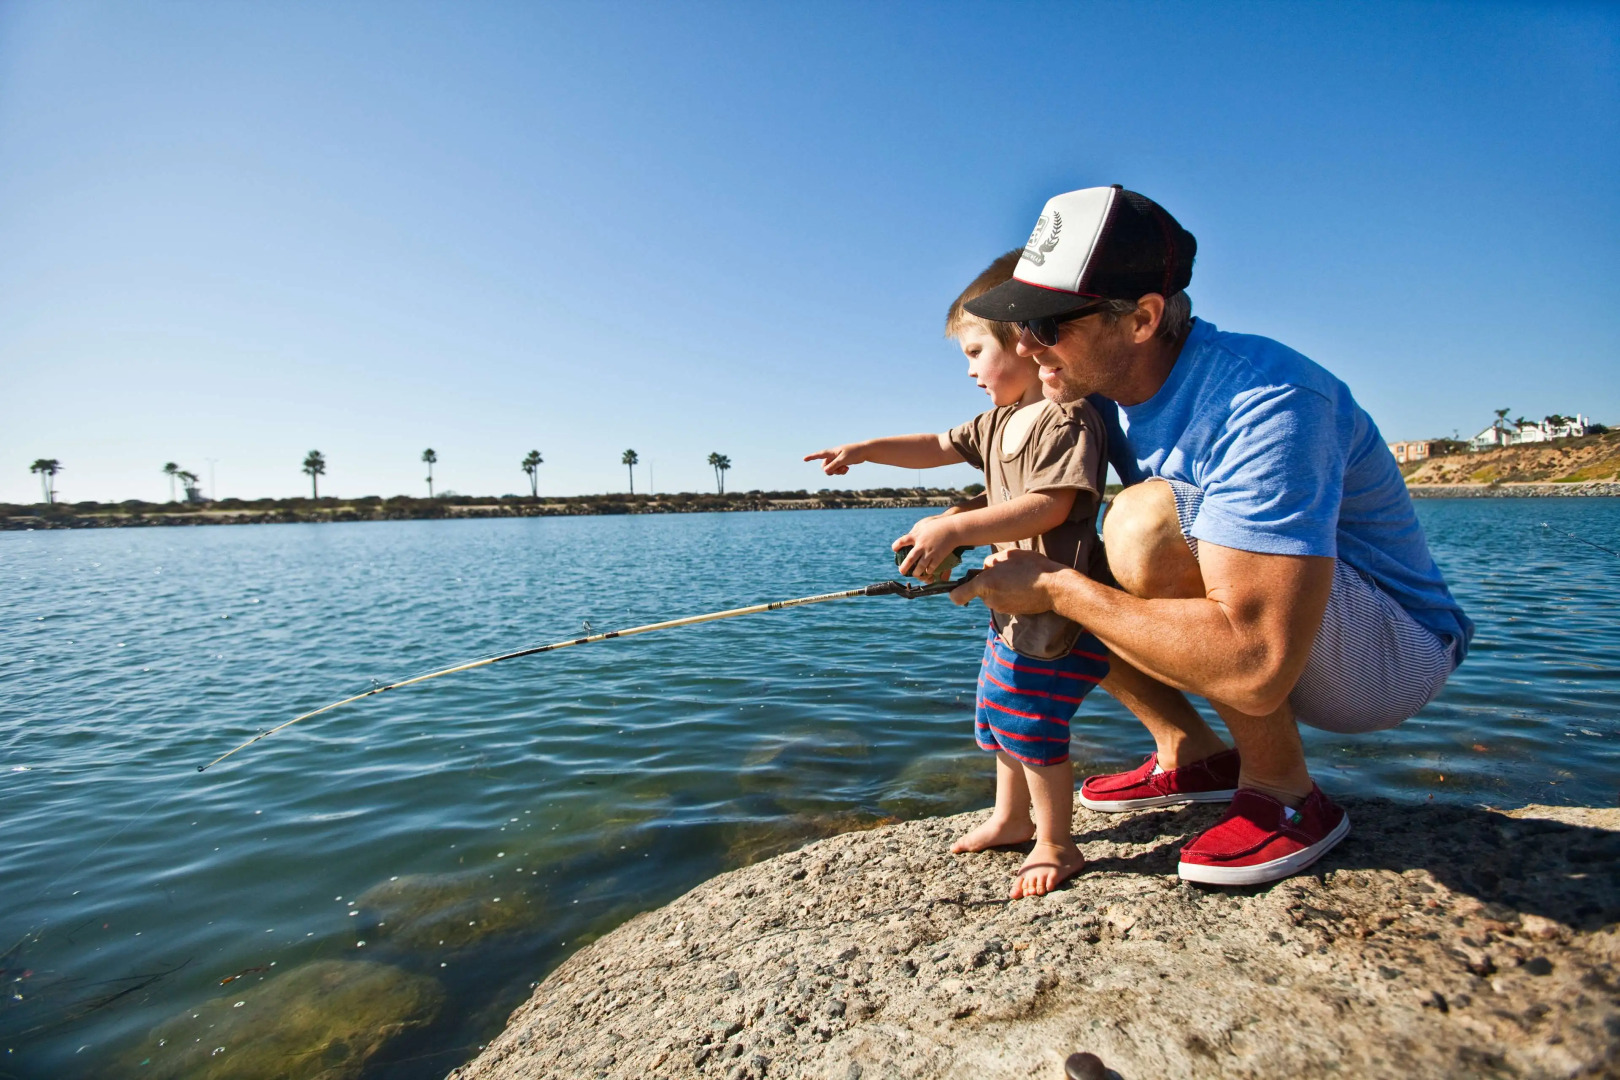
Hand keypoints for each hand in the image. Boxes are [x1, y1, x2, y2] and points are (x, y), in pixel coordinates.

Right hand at [803, 443, 865, 475]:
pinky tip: (847, 469)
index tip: (804, 459)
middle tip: (838, 470)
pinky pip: (837, 470)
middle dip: (830, 470)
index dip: (811, 457)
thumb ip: (834, 465)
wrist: (865, 451)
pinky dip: (841, 472)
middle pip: (824, 466)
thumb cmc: (854, 453)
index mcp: (832, 452)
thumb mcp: (843, 460)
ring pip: (831, 469)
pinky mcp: (842, 463)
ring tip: (845, 469)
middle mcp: (833, 455)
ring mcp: (837, 459)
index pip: (819, 454)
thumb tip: (825, 471)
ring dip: (837, 472)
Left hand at [892, 515, 958, 581]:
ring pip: (920, 567)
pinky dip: (928, 571)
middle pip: (910, 559)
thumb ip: (915, 530)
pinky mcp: (938, 557)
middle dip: (904, 567)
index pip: (902, 541)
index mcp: (916, 536)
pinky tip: (927, 572)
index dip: (896, 546)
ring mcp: (930, 552)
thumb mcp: (924, 523)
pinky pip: (931, 567)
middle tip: (901, 572)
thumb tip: (909, 535)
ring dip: (916, 573)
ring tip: (915, 575)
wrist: (954, 528)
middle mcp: (921, 545)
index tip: (895, 549)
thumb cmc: (939, 524)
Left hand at [951, 547, 1066, 612]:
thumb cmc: (1032, 567)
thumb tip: (986, 569)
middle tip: (1004, 571)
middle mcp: (990, 599)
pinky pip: (1005, 601)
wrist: (1054, 587)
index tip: (956, 587)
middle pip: (979, 591)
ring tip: (1017, 577)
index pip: (957, 596)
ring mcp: (1001, 608)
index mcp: (985, 584)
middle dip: (987, 582)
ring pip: (993, 596)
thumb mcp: (1008, 555)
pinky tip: (1023, 586)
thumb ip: (991, 562)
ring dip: (999, 588)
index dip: (954, 592)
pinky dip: (1010, 594)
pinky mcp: (1012, 612)